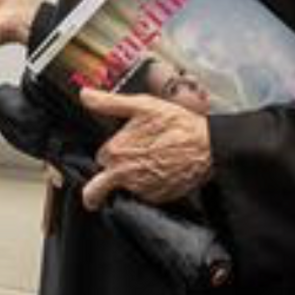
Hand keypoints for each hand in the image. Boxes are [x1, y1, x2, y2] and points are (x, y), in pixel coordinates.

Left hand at [78, 87, 212, 208]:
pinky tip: (164, 170)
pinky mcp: (158, 198)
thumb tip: (84, 95)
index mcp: (115, 153)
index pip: (101, 157)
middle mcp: (124, 175)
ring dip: (133, 178)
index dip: (114, 150)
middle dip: (116, 169)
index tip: (126, 145)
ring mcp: (141, 190)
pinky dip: (151, 185)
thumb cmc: (177, 124)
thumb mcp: (142, 105)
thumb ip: (109, 103)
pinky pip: (146, 194)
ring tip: (155, 161)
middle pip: (107, 177)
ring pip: (127, 186)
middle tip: (138, 156)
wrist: (209, 147)